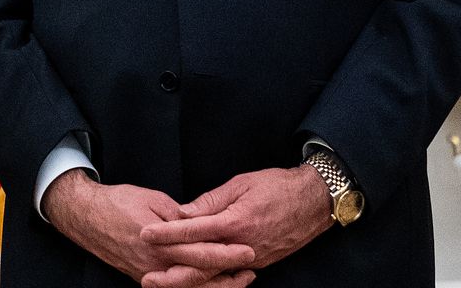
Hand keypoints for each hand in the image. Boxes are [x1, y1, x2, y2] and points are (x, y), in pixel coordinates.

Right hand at [42, 171, 254, 283]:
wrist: (86, 216)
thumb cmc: (118, 202)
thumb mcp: (154, 200)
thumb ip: (180, 216)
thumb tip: (202, 225)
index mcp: (161, 242)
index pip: (201, 253)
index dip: (227, 253)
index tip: (248, 250)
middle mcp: (156, 264)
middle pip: (199, 277)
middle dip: (229, 276)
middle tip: (252, 270)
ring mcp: (149, 274)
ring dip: (217, 286)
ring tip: (239, 280)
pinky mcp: (143, 277)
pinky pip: (176, 287)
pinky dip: (197, 287)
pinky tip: (211, 282)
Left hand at [138, 166, 329, 271]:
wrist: (315, 202)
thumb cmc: (277, 186)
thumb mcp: (241, 184)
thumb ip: (210, 201)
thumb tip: (183, 213)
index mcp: (236, 222)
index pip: (193, 231)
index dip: (167, 234)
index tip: (145, 234)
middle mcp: (243, 245)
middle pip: (201, 265)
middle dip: (172, 272)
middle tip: (147, 277)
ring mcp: (252, 258)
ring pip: (215, 275)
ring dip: (188, 280)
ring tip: (164, 282)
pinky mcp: (259, 263)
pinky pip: (229, 274)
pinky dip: (209, 278)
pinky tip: (192, 279)